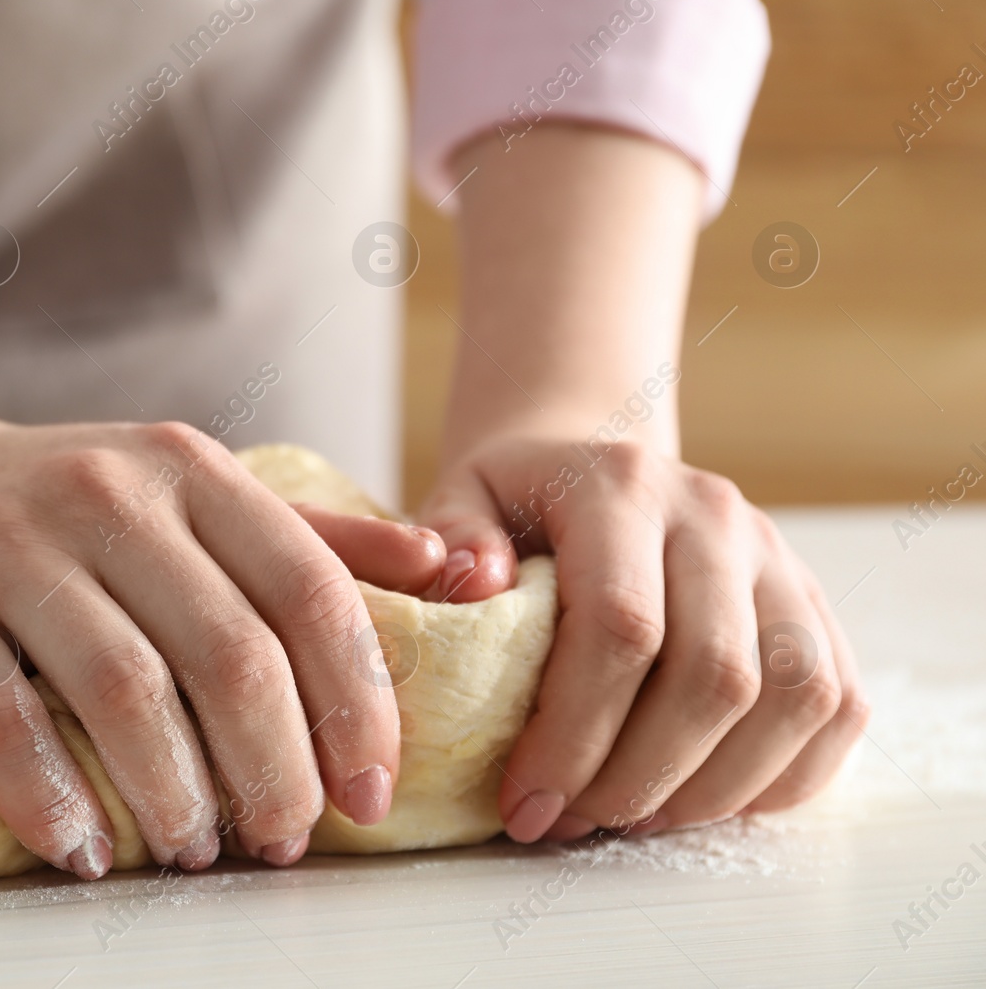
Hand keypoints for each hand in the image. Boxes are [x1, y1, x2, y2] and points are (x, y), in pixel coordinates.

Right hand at [0, 416, 420, 877]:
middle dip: (276, 768)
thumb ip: (315, 536)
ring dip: (176, 792)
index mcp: (188, 468)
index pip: (306, 589)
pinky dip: (48, 795)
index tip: (372, 793)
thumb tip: (451, 571)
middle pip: (228, 652)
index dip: (356, 702)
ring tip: (199, 848)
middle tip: (287, 839)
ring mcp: (7, 545)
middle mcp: (106, 494)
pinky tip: (85, 849)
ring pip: (122, 688)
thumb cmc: (56, 499)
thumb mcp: (188, 490)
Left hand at [416, 435, 870, 841]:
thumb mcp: (459, 499)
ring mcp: (778, 560)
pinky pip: (837, 706)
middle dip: (640, 778)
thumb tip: (472, 587)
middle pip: (716, 675)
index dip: (575, 735)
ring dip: (713, 788)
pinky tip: (701, 799)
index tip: (524, 802)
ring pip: (794, 699)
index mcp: (620, 486)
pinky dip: (781, 777)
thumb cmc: (516, 504)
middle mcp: (715, 515)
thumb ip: (450, 538)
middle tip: (573, 822)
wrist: (592, 466)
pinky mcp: (815, 604)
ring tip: (632, 817)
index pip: (622, 626)